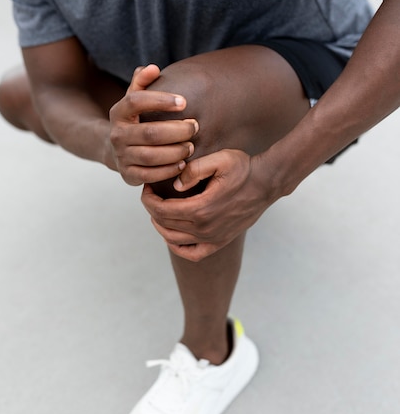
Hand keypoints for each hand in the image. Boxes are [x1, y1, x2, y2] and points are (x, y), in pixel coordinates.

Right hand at [108, 64, 198, 184]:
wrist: (117, 151)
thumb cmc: (135, 121)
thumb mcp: (134, 100)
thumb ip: (142, 82)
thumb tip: (153, 68)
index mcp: (118, 113)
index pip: (136, 101)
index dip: (160, 100)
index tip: (184, 102)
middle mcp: (117, 135)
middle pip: (149, 132)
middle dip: (177, 130)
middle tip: (195, 126)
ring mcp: (121, 156)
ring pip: (151, 156)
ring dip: (176, 152)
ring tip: (191, 147)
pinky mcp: (128, 175)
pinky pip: (150, 175)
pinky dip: (169, 170)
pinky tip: (183, 163)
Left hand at [141, 148, 278, 260]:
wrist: (266, 183)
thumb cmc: (243, 168)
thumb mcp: (220, 159)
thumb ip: (194, 170)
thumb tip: (175, 186)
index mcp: (201, 209)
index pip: (160, 210)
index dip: (147, 199)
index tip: (147, 188)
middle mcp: (205, 228)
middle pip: (163, 224)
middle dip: (152, 209)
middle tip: (151, 195)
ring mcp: (212, 238)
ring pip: (173, 239)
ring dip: (160, 225)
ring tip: (159, 211)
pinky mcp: (219, 242)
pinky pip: (192, 254)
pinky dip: (177, 247)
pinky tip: (173, 235)